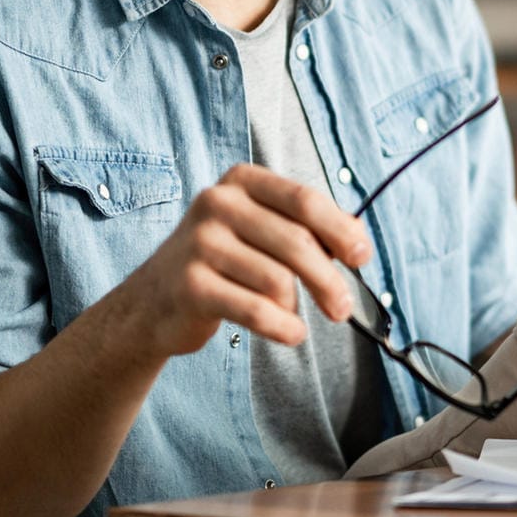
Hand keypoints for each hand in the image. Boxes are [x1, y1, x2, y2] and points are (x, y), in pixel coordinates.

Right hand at [113, 164, 371, 357]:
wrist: (154, 301)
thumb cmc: (224, 263)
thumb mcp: (261, 231)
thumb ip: (307, 229)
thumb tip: (359, 240)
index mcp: (241, 182)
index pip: (305, 200)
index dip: (341, 230)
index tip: (362, 257)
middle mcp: (217, 203)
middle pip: (297, 242)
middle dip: (329, 280)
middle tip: (342, 309)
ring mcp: (199, 243)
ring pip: (278, 279)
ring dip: (296, 307)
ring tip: (292, 317)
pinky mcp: (190, 285)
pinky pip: (255, 309)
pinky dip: (282, 326)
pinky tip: (291, 334)